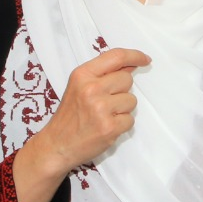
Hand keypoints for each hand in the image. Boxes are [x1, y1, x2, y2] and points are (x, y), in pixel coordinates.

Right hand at [29, 48, 149, 176]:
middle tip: (105, 102)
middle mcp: (91, 89)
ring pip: (132, 100)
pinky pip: (130, 120)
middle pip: (127, 79)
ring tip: (104, 116)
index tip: (145, 59)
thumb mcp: (79, 87)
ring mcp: (101, 108)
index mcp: (82, 75)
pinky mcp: (110, 127)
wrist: (57, 145)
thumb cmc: (69, 117)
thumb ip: (103, 74)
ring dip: (122, 109)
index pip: (117, 56)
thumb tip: (130, 65)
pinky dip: (122, 124)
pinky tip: (106, 126)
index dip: (135, 56)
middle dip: (122, 90)